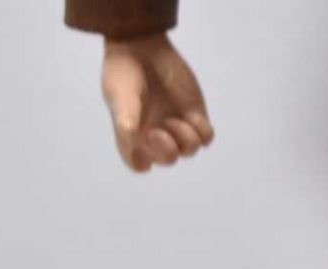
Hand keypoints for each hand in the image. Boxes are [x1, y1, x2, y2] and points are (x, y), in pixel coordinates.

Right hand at [100, 34, 212, 171]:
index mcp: (133, 135)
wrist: (142, 46)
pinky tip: (193, 118)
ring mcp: (176, 125)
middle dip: (166, 151)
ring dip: (185, 139)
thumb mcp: (121, 96)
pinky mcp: (194, 114)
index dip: (143, 160)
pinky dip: (202, 133)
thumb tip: (130, 137)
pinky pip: (206, 137)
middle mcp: (155, 133)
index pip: (139, 164)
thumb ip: (126, 118)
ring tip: (175, 119)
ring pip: (189, 150)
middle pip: (167, 159)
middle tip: (159, 132)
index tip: (142, 144)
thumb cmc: (124, 72)